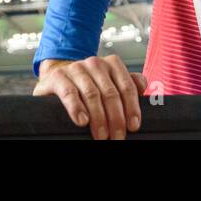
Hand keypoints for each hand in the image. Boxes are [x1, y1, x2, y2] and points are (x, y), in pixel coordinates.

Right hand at [33, 55, 148, 139]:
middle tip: (117, 137)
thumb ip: (127, 83)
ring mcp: (76, 68)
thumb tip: (143, 87)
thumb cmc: (87, 84)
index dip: (132, 108)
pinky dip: (77, 108)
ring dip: (99, 118)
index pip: (126, 86)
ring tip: (102, 136)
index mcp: (112, 64)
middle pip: (110, 93)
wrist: (56, 77)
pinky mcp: (58, 77)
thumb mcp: (109, 82)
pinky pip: (69, 93)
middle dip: (116, 118)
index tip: (133, 126)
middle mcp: (95, 63)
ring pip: (92, 95)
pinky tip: (82, 121)